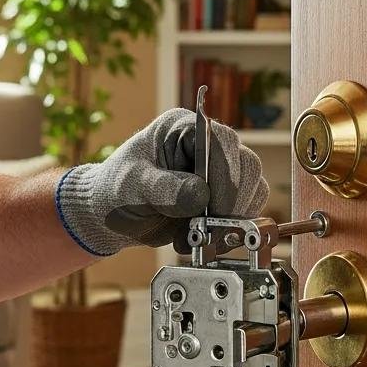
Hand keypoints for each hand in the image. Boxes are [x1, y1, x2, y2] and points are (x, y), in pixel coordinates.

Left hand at [55, 107, 268, 255]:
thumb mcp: (133, 187)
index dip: (224, 176)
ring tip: (201, 236)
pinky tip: (205, 239)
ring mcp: (219, 171)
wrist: (113, 216)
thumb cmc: (117, 191)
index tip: (212, 208)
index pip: (222, 142)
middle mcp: (208, 145)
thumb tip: (200, 195)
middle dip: (232, 202)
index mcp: (184, 128)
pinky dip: (232, 229)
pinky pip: (247, 209)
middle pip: (246, 165)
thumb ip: (164, 189)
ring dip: (234, 218)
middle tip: (210, 228)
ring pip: (253, 188)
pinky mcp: (224, 196)